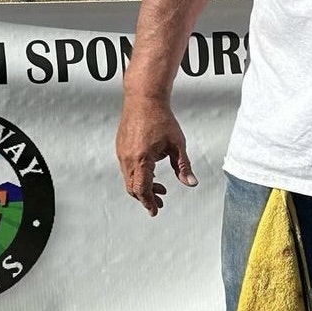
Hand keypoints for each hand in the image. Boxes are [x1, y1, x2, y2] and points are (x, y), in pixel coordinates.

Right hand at [116, 97, 197, 216]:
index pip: (142, 189)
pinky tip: (151, 171)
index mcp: (141, 159)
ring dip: (143, 186)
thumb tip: (191, 183)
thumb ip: (183, 166)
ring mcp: (122, 152)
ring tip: (160, 187)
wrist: (144, 99)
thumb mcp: (177, 144)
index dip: (149, 202)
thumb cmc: (160, 118)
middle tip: (160, 202)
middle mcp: (128, 158)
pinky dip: (137, 175)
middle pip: (133, 188)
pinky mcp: (121, 147)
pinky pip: (126, 168)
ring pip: (129, 178)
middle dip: (146, 198)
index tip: (155, 211)